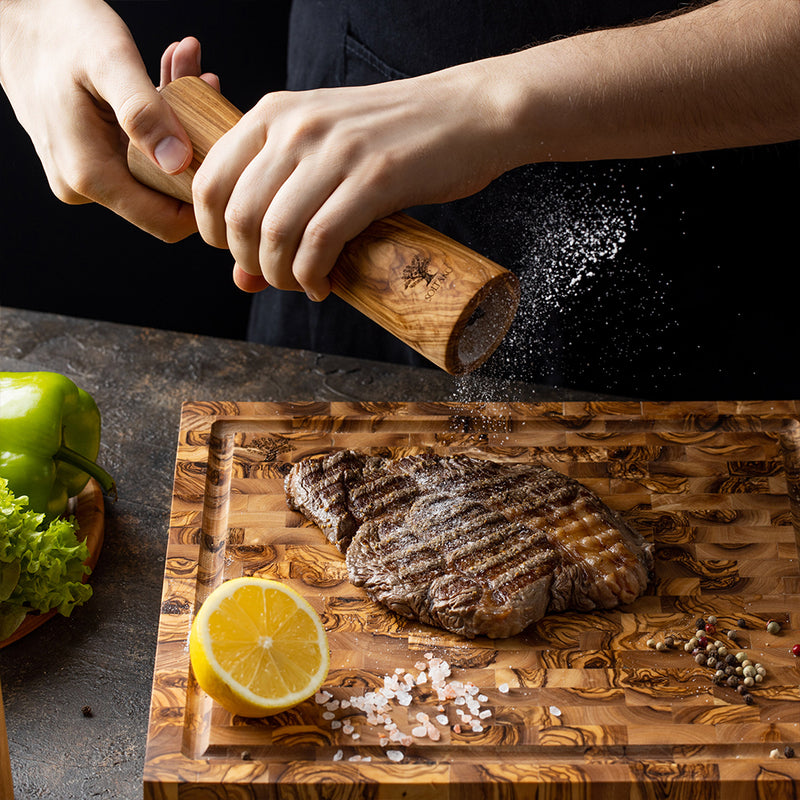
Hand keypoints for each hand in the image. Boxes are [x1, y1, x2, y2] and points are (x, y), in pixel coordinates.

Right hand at [0, 0, 196, 241]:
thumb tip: (178, 161)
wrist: (12, 13)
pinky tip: (172, 72)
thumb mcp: (108, 62)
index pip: (166, 222)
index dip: (204, 202)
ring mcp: (87, 173)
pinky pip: (139, 148)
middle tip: (209, 86)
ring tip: (191, 67)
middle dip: (197, 146)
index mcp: (91, 176)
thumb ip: (144, 113)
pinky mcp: (91, 156)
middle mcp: (87, 186)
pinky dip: (160, 116)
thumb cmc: (57, 29)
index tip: (228, 156)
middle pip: (166, 192)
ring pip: (156, 166)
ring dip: (181, 121)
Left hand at [190, 64, 508, 297]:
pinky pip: (320, 240)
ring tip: (302, 285)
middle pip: (239, 216)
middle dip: (250, 264)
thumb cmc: (395, 140)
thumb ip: (280, 205)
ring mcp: (336, 150)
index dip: (215, 236)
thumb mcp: (327, 158)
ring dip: (280, 276)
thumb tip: (242, 281)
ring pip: (276, 232)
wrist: (467, 114)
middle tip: (277, 279)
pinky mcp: (375, 178)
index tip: (243, 257)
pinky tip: (324, 284)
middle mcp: (297, 126)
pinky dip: (314, 275)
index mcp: (274, 113)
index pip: (210, 184)